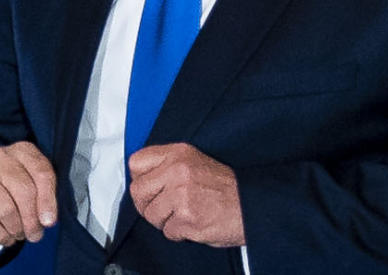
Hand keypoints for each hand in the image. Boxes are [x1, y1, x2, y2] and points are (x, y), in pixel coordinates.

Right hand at [0, 141, 57, 246]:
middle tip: (34, 234)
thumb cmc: (12, 196)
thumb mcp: (34, 191)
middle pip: (25, 191)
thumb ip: (45, 200)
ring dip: (16, 229)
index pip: (41, 172)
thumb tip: (47, 220)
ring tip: (18, 233)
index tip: (49, 222)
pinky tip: (4, 235)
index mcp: (21, 151)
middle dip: (32, 220)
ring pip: (7, 209)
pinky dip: (0, 235)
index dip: (48, 200)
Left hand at [128, 142, 244, 246]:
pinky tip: (193, 223)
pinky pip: (167, 231)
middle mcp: (177, 170)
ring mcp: (181, 194)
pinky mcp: (187, 217)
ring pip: (151, 215)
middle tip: (164, 208)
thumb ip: (167, 165)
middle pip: (138, 191)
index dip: (140, 179)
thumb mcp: (195, 162)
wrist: (250, 205)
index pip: (136, 162)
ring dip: (165, 221)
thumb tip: (141, 179)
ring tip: (183, 215)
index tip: (150, 188)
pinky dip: (179, 233)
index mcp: (178, 154)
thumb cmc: (224, 188)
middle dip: (147, 204)